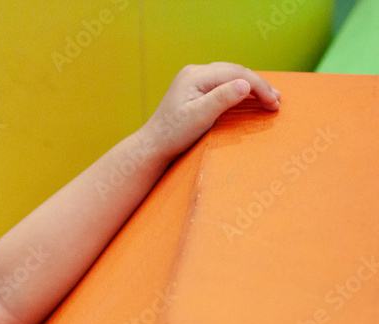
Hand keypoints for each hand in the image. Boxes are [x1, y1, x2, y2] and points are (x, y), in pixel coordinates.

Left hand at [140, 62, 280, 162]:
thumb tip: (245, 84)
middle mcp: (195, 72)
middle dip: (258, 85)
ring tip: (271, 99)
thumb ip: (221, 99)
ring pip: (230, 76)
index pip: (236, 74)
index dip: (258, 86)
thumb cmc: (173, 134)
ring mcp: (194, 79)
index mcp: (195, 76)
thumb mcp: (198, 118)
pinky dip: (239, 90)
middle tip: (277, 101)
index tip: (274, 102)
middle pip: (235, 72)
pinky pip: (223, 83)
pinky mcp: (195, 88)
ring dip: (251, 87)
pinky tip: (251, 97)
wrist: (153, 145)